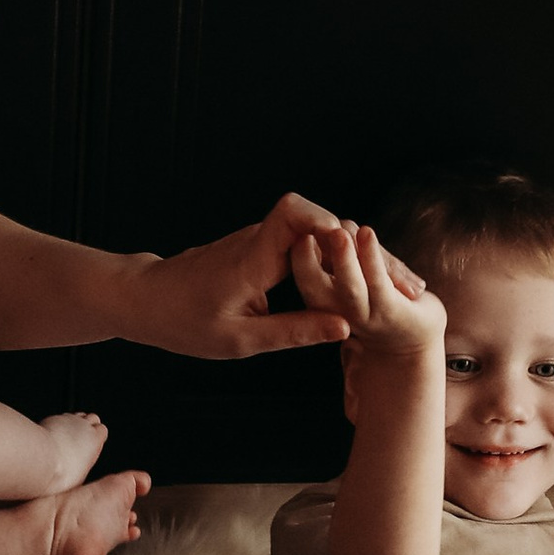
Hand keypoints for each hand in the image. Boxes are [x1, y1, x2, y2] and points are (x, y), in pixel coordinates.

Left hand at [116, 192, 420, 360]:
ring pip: (323, 235)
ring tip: (399, 288)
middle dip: (367, 250)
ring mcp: (265, 241)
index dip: (331, 225)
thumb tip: (345, 327)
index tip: (360, 254)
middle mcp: (262, 239)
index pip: (296, 214)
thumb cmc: (185, 322)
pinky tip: (368, 289)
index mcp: (253, 257)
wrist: (148, 300)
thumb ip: (294, 332)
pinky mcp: (267, 249)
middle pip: (325, 222)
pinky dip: (342, 264)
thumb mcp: (240, 340)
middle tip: (406, 282)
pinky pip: (311, 246)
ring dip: (360, 258)